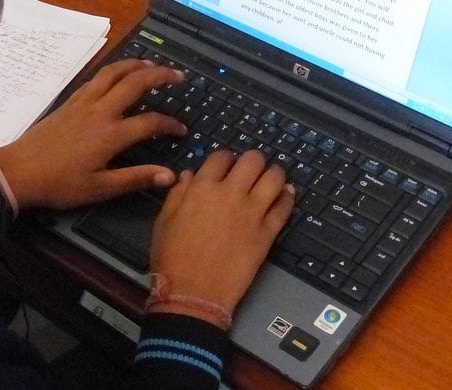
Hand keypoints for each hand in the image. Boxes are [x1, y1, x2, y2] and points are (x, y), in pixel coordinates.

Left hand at [0, 59, 186, 209]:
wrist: (19, 170)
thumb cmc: (60, 184)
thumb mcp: (100, 188)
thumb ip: (136, 178)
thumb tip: (170, 175)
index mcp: (111, 134)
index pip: (151, 122)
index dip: (171, 124)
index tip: (181, 130)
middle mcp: (101, 111)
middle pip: (136, 83)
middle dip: (161, 75)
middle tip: (178, 76)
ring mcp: (84, 102)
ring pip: (114, 72)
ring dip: (136, 64)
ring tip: (152, 65)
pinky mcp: (70, 101)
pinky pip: (97, 77)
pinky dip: (114, 70)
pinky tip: (118, 74)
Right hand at [148, 150, 293, 322]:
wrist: (193, 293)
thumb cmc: (172, 258)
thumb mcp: (164, 220)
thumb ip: (177, 194)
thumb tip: (188, 175)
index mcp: (202, 188)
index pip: (222, 157)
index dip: (225, 157)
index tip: (227, 164)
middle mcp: (230, 194)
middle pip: (253, 160)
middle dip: (254, 159)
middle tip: (252, 166)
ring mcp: (252, 213)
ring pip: (274, 179)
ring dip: (274, 172)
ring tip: (272, 175)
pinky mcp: (267, 233)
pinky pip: (284, 208)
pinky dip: (287, 197)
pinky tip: (287, 193)